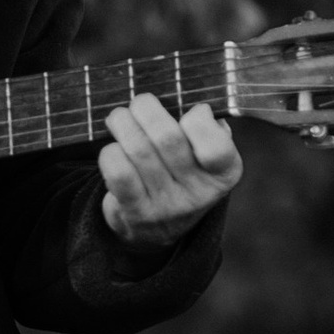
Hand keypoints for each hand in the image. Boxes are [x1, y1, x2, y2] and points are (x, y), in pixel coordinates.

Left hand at [98, 94, 242, 246]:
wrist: (157, 229)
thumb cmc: (180, 175)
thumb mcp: (206, 158)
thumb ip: (209, 131)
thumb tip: (203, 113)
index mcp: (224, 174)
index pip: (216, 146)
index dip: (199, 120)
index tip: (189, 113)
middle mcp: (198, 194)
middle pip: (167, 138)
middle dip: (146, 109)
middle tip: (138, 104)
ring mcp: (167, 206)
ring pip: (138, 150)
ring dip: (122, 125)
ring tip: (119, 119)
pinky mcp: (136, 213)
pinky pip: (118, 172)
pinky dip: (110, 153)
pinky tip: (113, 150)